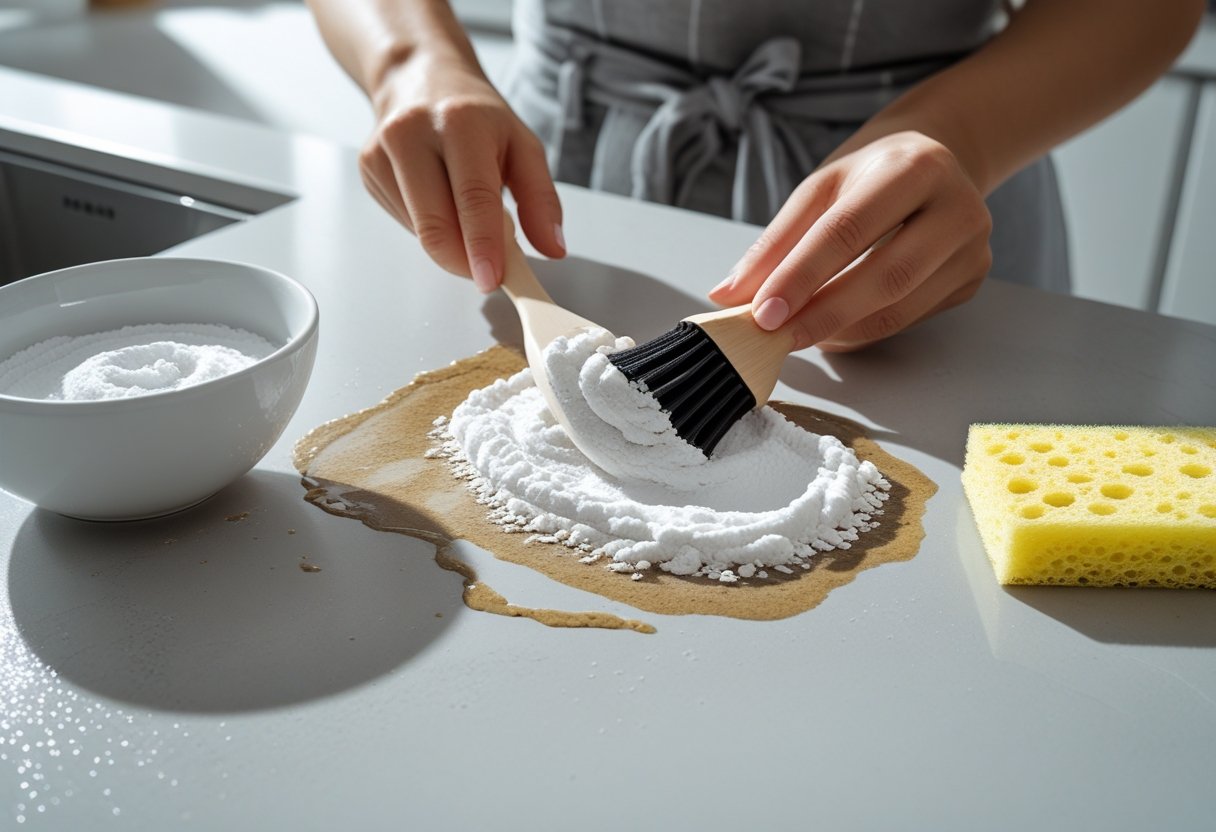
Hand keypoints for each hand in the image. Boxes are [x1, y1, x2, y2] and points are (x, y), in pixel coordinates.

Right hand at [359, 51, 564, 290]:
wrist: (421, 77)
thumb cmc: (476, 116)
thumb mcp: (523, 146)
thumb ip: (541, 200)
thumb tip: (552, 248)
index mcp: (459, 121)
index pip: (472, 196)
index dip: (482, 245)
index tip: (493, 280)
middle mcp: (413, 132)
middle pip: (435, 224)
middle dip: (464, 261)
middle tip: (488, 271)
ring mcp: (382, 151)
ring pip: (419, 230)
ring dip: (450, 242)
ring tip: (465, 211)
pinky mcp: (369, 168)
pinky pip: (405, 222)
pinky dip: (429, 226)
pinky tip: (438, 199)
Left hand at [708, 131, 991, 351]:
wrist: (938, 159)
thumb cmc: (871, 174)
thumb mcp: (819, 189)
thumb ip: (775, 242)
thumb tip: (728, 294)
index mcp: (915, 167)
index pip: (849, 230)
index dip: (802, 276)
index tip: (762, 311)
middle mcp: (957, 207)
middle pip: (885, 277)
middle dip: (822, 314)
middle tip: (775, 336)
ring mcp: (973, 248)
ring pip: (899, 308)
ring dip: (839, 331)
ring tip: (795, 334)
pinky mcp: (972, 280)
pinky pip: (909, 319)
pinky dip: (862, 332)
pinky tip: (831, 330)